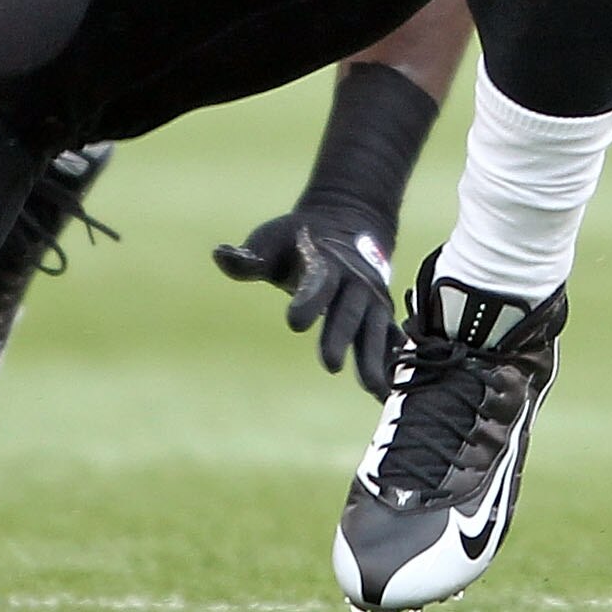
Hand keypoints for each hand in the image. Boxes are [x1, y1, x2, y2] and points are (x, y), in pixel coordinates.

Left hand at [213, 207, 399, 398]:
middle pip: (347, 311)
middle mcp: (353, 280)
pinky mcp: (381, 313)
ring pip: (374, 329)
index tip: (294, 323)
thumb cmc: (297, 240)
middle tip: (329, 365)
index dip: (307, 300)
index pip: (317, 280)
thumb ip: (248, 258)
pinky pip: (390, 337)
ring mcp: (371, 298)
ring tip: (373, 389)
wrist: (346, 222)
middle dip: (340, 336)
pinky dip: (392, 360)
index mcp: (323, 260)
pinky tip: (389, 390)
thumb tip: (219, 254)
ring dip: (373, 357)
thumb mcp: (271, 241)